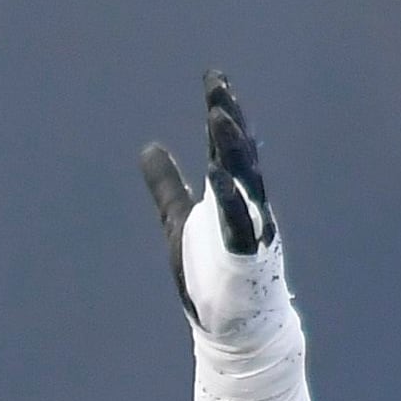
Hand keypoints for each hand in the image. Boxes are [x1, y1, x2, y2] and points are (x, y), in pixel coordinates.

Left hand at [144, 74, 286, 345]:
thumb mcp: (178, 218)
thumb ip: (167, 184)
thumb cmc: (210, 270)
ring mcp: (251, 226)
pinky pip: (240, 221)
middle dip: (228, 117)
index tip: (214, 76)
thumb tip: (150, 147)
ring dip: (232, 146)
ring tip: (218, 115)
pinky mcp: (247, 254)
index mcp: (230, 192)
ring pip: (244, 177)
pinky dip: (230, 198)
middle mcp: (246, 202)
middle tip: (217, 84)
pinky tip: (217, 176)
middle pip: (238, 151)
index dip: (220, 109)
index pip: (226, 142)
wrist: (236, 324)